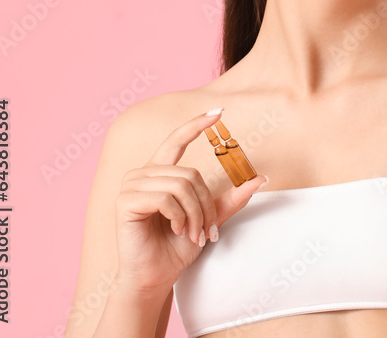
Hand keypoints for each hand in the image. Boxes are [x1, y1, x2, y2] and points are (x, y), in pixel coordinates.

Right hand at [112, 108, 267, 294]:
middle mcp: (143, 174)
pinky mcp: (125, 201)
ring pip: (181, 185)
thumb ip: (230, 198)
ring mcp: (131, 185)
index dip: (196, 125)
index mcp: (160, 173)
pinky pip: (165, 198)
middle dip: (205, 205)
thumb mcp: (209, 218)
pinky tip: (176, 230)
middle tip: (207, 230)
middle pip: (190, 173)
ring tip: (193, 234)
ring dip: (194, 214)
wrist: (156, 275)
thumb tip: (261, 179)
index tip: (219, 113)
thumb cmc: (177, 247)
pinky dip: (179, 217)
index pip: (176, 140)